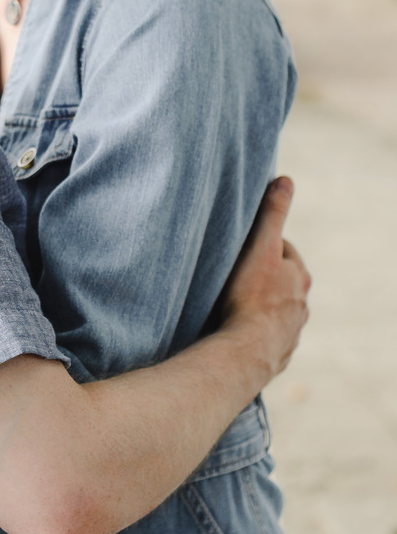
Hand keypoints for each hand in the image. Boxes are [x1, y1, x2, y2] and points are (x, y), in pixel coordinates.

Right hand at [219, 177, 310, 384]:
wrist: (246, 350)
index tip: (244, 247)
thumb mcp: (261, 246)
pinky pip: (265, 336)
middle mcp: (301, 305)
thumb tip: (286, 180)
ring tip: (232, 303)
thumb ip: (273, 213)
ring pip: (275, 310)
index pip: (284, 251)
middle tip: (235, 274)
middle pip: (281, 282)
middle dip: (262, 276)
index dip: (264, 246)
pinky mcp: (276, 353)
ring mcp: (290, 331)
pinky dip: (254, 330)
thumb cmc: (251, 296)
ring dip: (258, 304)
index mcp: (299, 277)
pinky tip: (237, 330)